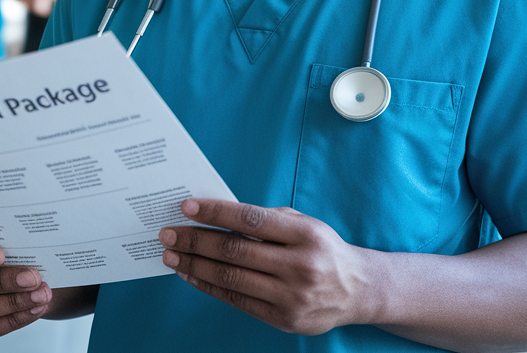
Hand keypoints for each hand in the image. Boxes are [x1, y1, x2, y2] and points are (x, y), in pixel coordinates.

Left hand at [159, 199, 372, 335]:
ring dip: (194, 266)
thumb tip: (216, 215)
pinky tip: (191, 275)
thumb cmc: (322, 249)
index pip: (251, 220)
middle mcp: (301, 266)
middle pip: (235, 251)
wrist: (358, 291)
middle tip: (168, 234)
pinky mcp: (284, 319)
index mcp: (306, 235)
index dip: (216, 213)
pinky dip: (209, 286)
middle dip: (195, 241)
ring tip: (171, 255)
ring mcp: (293, 296)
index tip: (187, 208)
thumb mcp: (304, 224)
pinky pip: (237, 301)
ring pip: (231, 279)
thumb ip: (266, 221)